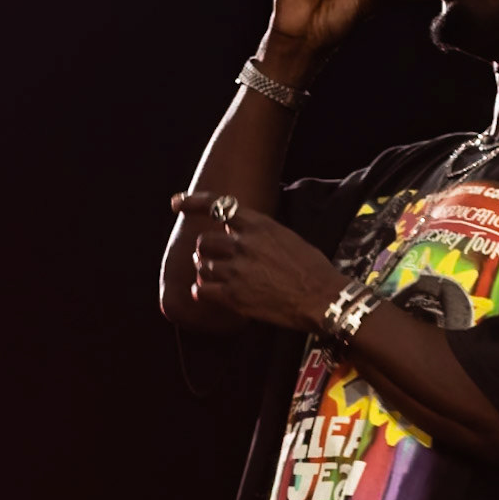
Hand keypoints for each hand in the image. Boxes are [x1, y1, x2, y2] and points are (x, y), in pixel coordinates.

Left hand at [170, 193, 344, 332]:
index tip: (176, 203)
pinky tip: (207, 293)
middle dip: (206, 250)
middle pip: (204, 242)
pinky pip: (202, 290)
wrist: (322, 298)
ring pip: (202, 266)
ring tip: (219, 277)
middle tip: (214, 258)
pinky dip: (202, 291)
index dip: (192, 201)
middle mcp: (243, 244)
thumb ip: (258, 233)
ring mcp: (236, 271)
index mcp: (259, 225)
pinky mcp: (233, 296)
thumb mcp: (286, 237)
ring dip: (206, 271)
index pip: (218, 205)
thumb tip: (236, 232)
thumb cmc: (311, 267)